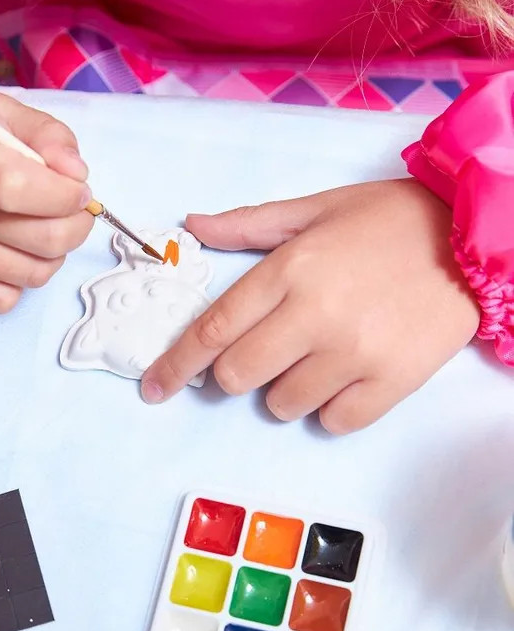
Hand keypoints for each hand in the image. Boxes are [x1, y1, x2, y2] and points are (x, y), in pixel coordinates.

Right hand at [0, 89, 93, 311]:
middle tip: (74, 215)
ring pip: (31, 274)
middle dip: (75, 228)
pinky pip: (2, 300)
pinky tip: (13, 255)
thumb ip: (48, 135)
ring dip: (53, 256)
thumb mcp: (2, 114)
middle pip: (40, 239)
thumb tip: (77, 176)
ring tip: (43, 231)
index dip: (64, 196)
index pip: (19, 188)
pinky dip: (20, 282)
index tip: (77, 191)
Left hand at [141, 179, 479, 432]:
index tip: (155, 387)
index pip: (213, 331)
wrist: (475, 237)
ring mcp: (356, 352)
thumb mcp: (317, 208)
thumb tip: (192, 226)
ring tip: (315, 356)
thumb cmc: (392, 219)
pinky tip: (344, 376)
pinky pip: (334, 421)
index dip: (175, 365)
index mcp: (291, 269)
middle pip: (238, 375)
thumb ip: (249, 225)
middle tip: (260, 354)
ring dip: (284, 389)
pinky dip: (329, 407)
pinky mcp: (392, 381)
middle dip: (234, 373)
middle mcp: (316, 314)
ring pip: (283, 404)